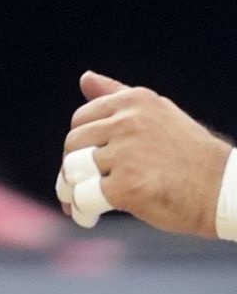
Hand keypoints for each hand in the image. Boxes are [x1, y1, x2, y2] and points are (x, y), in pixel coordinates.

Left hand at [57, 71, 230, 236]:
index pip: (80, 120)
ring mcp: (126, 154)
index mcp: (134, 101)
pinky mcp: (126, 186)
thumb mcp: (158, 114)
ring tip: (84, 204)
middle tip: (81, 187)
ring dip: (71, 192)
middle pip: (72, 145)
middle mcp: (129, 122)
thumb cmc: (189, 156)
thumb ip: (117, 96)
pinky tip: (91, 217)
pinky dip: (83, 211)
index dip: (80, 145)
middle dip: (72, 169)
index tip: (90, 161)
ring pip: (72, 171)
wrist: (225, 191)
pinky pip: (83, 197)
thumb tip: (85, 77)